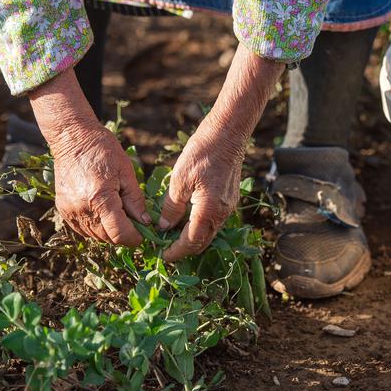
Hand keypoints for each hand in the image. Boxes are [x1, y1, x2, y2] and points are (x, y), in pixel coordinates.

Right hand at [29, 69, 147, 245]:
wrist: (72, 139)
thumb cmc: (103, 150)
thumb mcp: (126, 171)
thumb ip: (135, 200)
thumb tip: (146, 222)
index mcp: (100, 198)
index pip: (119, 234)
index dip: (134, 238)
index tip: (143, 234)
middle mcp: (82, 209)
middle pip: (108, 238)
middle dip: (123, 234)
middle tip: (132, 221)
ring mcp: (70, 211)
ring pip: (95, 236)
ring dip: (109, 232)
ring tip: (117, 213)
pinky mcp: (63, 210)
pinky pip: (83, 230)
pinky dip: (96, 227)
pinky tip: (102, 212)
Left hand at [159, 44, 283, 260]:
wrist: (227, 134)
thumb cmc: (202, 153)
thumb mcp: (179, 180)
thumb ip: (171, 207)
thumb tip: (164, 227)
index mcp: (209, 210)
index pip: (191, 242)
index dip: (176, 252)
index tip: (161, 256)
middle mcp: (222, 213)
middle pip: (202, 242)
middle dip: (183, 249)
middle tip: (164, 249)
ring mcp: (228, 207)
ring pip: (209, 233)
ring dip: (191, 238)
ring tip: (171, 236)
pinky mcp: (228, 200)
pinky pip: (213, 221)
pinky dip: (199, 227)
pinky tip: (185, 220)